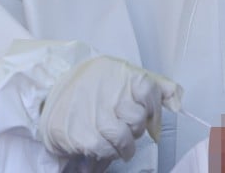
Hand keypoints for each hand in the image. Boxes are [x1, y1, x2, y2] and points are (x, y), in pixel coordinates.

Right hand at [39, 56, 181, 163]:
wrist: (47, 93)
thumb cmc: (89, 87)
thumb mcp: (120, 74)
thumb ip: (153, 85)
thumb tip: (176, 100)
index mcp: (118, 72)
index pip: (148, 89)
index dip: (151, 107)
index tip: (146, 113)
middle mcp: (107, 91)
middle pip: (138, 119)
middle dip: (133, 127)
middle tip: (121, 125)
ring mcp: (94, 113)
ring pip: (124, 138)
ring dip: (122, 144)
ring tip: (113, 138)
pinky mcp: (81, 134)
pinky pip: (106, 150)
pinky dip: (106, 152)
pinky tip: (100, 143)